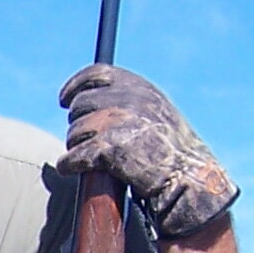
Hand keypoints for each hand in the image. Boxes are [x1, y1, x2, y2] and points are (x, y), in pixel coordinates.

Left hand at [58, 65, 237, 238]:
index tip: (64, 100)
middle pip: (80, 105)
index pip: (96, 74)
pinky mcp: (110, 148)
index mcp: (140, 87)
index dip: (75, 87)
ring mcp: (119, 122)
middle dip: (78, 123)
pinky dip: (69, 164)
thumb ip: (129, 101)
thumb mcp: (155, 113)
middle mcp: (130, 99)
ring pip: (75, 131)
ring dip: (75, 146)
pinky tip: (71, 168)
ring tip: (89, 158)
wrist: (189, 178)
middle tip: (85, 140)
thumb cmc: (170, 151)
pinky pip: (74, 155)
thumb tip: (90, 98)